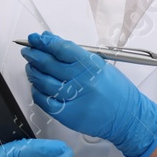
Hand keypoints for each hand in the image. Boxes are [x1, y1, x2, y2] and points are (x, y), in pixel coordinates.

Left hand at [22, 32, 156, 156]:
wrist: (127, 117)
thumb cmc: (117, 92)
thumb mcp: (103, 66)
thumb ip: (79, 57)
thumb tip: (56, 45)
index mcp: (92, 66)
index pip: (62, 49)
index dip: (45, 42)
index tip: (36, 39)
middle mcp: (82, 81)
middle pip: (49, 64)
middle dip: (34, 54)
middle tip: (29, 51)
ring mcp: (74, 98)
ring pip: (43, 81)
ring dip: (33, 72)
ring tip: (31, 67)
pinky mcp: (67, 114)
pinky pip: (44, 100)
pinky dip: (37, 91)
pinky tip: (37, 86)